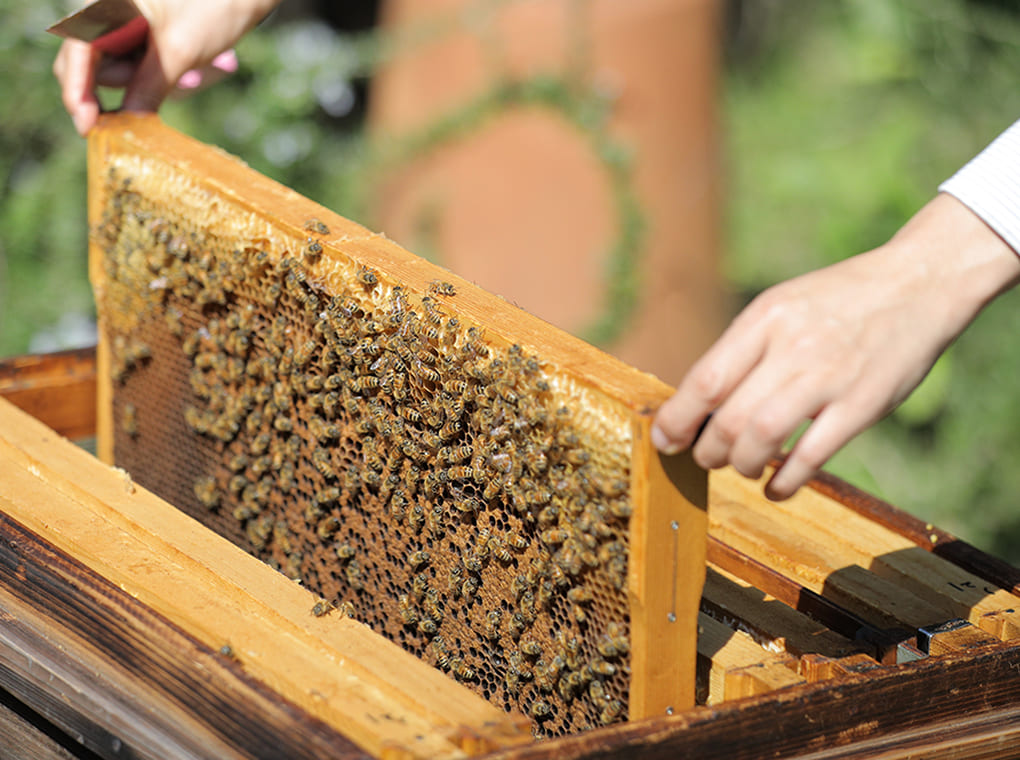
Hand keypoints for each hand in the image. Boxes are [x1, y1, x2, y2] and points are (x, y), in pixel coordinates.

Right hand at [53, 0, 279, 135]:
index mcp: (106, 3)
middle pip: (95, 69)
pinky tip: (202, 67)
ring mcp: (126, 27)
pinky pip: (146, 73)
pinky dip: (169, 79)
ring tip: (201, 67)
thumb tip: (125, 121)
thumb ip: (149, 86)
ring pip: (125, 76)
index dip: (78, 93)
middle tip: (168, 90)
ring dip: (158, 84)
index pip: (76, 53)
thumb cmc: (213, 6)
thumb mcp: (180, 51)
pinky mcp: (144, 39)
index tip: (88, 127)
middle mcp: (108, 13)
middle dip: (132, 87)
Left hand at [652, 193, 1019, 498]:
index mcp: (764, 318)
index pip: (705, 380)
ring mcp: (829, 378)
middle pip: (728, 418)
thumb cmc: (835, 301)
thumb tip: (695, 402)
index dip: (676, 419)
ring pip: (763, 440)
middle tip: (704, 457)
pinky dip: (784, 482)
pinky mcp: (863, 406)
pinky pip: (811, 457)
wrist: (917, 285)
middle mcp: (793, 347)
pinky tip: (774, 487)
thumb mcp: (780, 305)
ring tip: (739, 466)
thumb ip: (742, 350)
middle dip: (706, 450)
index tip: (664, 440)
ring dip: (740, 465)